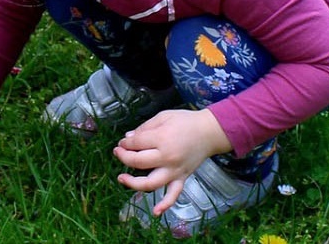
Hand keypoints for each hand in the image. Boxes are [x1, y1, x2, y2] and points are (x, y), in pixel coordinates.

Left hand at [111, 109, 231, 215]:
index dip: (125, 143)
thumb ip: (144, 128)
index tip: (123, 142)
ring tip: (121, 178)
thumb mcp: (163, 117)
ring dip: (133, 183)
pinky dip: (165, 205)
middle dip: (124, 157)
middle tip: (118, 152)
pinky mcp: (182, 178)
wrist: (210, 132)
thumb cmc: (187, 122)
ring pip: (150, 183)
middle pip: (138, 162)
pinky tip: (155, 212)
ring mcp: (175, 171)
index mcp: (162, 139)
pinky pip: (174, 194)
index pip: (135, 143)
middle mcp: (167, 157)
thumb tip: (128, 138)